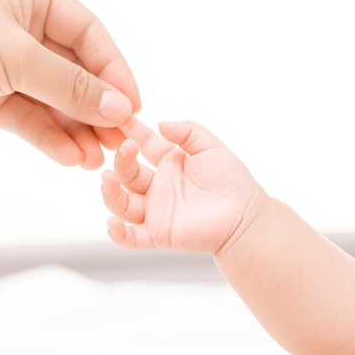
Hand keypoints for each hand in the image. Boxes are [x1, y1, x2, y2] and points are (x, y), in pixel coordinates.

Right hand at [101, 118, 264, 253]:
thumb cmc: (232, 181)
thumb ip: (188, 132)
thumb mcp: (211, 147)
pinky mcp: (158, 234)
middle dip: (121, 160)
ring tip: (108, 178)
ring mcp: (155, 211)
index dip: (128, 130)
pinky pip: (131, 238)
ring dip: (110, 192)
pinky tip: (112, 223)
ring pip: (121, 203)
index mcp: (168, 163)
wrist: (246, 216)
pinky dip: (118, 234)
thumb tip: (161, 123)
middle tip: (125, 148)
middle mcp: (156, 187)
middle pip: (126, 173)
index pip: (141, 143)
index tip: (116, 116)